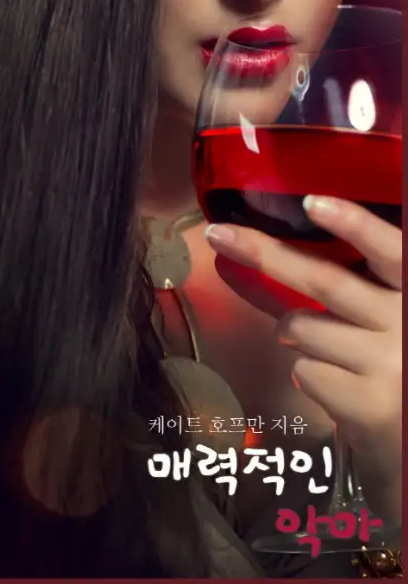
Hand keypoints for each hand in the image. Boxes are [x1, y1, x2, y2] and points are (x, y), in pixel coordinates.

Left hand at [205, 196, 400, 523]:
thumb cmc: (393, 368)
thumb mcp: (380, 320)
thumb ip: (334, 290)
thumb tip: (258, 259)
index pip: (392, 251)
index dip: (354, 225)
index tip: (313, 201)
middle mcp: (407, 324)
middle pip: (325, 282)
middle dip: (265, 254)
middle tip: (219, 235)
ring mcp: (391, 367)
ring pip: (301, 330)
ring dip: (295, 336)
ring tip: (334, 355)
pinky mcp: (369, 406)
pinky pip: (304, 372)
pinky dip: (308, 375)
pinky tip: (341, 388)